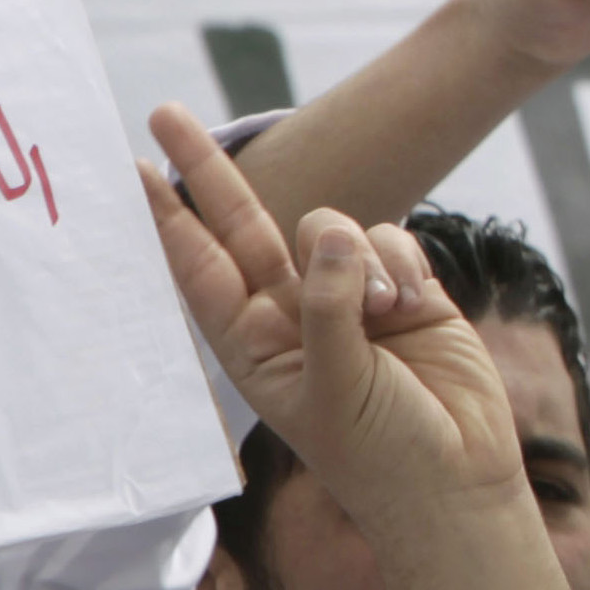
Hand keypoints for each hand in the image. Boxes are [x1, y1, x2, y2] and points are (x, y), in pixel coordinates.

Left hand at [144, 104, 524, 542]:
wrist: (457, 476)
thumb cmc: (381, 451)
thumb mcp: (332, 386)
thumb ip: (327, 305)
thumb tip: (337, 234)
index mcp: (252, 346)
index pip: (198, 269)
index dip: (166, 219)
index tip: (132, 170)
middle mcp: (292, 312)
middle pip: (242, 225)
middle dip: (207, 170)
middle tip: (163, 113)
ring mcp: (349, 297)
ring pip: (334, 227)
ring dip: (360, 256)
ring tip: (388, 314)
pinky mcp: (405, 288)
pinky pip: (392, 238)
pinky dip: (403, 265)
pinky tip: (415, 308)